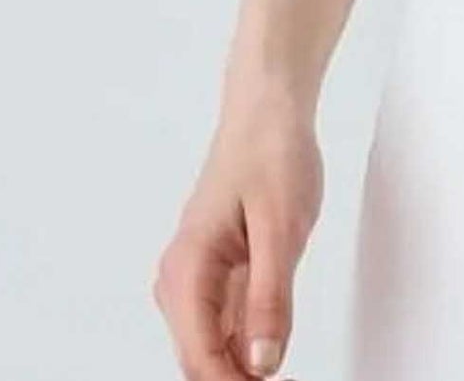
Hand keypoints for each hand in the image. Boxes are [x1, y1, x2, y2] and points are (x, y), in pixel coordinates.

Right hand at [151, 90, 323, 377]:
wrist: (268, 109)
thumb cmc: (271, 153)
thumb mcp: (282, 229)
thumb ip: (270, 300)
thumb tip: (263, 365)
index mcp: (188, 269)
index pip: (201, 358)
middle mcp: (181, 279)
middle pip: (200, 360)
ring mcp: (197, 277)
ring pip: (211, 348)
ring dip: (239, 371)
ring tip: (278, 379)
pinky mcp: (217, 272)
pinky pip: (225, 325)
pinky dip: (245, 347)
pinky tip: (270, 355)